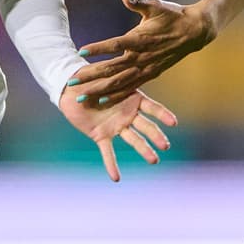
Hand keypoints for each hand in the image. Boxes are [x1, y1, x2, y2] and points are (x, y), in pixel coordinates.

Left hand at [58, 83, 176, 181]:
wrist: (69, 88)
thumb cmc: (87, 76)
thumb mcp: (102, 74)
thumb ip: (113, 76)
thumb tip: (125, 65)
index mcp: (131, 97)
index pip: (152, 107)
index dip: (163, 115)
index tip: (174, 123)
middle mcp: (127, 113)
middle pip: (146, 126)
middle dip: (156, 136)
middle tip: (165, 146)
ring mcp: (116, 126)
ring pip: (133, 139)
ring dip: (144, 150)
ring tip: (154, 161)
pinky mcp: (101, 135)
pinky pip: (108, 151)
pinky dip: (111, 164)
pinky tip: (116, 178)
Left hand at [69, 0, 212, 106]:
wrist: (195, 32)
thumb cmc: (173, 15)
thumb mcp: (156, 5)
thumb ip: (138, 1)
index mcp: (141, 38)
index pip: (115, 44)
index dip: (98, 48)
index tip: (80, 51)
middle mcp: (141, 56)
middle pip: (112, 69)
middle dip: (90, 76)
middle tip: (71, 81)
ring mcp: (146, 68)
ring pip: (119, 82)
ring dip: (99, 90)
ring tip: (81, 96)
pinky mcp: (151, 74)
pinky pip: (131, 87)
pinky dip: (116, 94)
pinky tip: (102, 100)